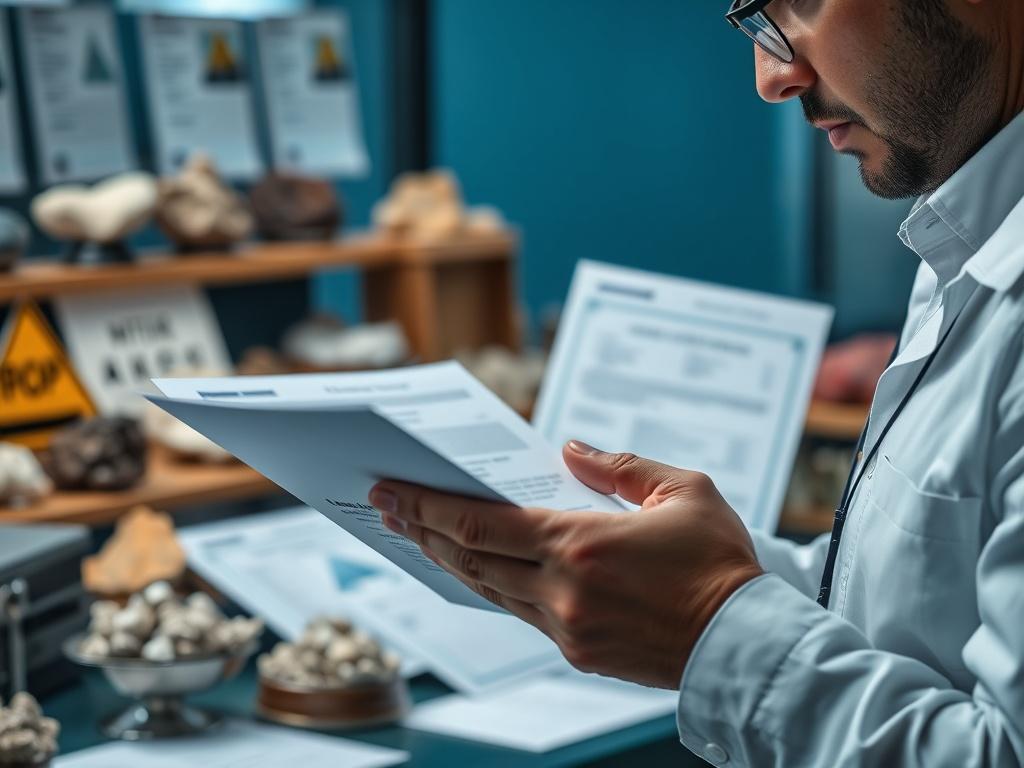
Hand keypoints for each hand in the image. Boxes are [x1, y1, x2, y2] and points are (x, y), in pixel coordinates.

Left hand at [368, 441, 762, 688]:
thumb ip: (619, 465)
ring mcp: (567, 627)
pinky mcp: (578, 653)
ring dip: (450, 561)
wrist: (745, 645)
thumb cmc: (719, 563)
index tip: (391, 491)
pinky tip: (479, 571)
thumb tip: (572, 449)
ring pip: (489, 589)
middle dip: (422, 530)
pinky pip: (520, 614)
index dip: (428, 506)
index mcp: (582, 544)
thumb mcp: (683, 489)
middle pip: (470, 558)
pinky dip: (492, 587)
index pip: (482, 524)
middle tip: (387, 508)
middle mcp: (562, 591)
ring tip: (420, 535)